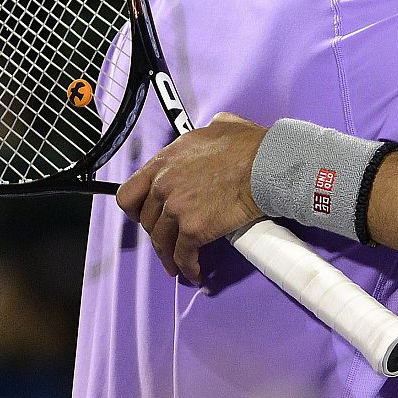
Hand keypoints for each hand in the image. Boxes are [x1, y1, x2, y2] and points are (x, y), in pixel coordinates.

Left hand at [117, 112, 268, 283]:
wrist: (267, 165)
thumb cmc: (251, 146)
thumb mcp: (221, 125)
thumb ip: (207, 132)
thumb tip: (215, 129)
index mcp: (165, 161)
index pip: (129, 193)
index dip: (136, 210)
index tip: (145, 218)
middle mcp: (164, 184)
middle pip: (147, 221)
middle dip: (158, 233)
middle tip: (169, 241)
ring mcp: (177, 208)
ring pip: (162, 242)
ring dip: (169, 257)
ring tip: (178, 265)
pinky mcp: (194, 229)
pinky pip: (183, 255)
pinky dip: (188, 267)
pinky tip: (195, 272)